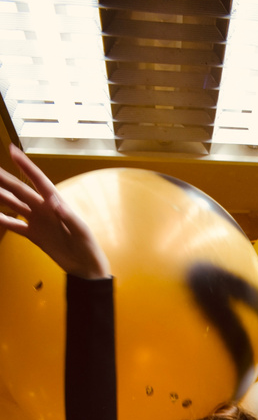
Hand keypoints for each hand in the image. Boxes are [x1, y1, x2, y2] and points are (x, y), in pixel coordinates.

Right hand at [0, 145, 110, 277]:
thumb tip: (54, 202)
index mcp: (56, 203)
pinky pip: (15, 225)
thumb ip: (68, 216)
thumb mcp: (81, 231)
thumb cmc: (87, 247)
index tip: (13, 151)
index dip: (26, 166)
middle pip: (20, 190)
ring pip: (14, 204)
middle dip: (5, 179)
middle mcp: (44, 209)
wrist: (85, 268)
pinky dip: (4, 220)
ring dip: (1, 196)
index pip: (39, 180)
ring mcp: (37, 221)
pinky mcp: (34, 235)